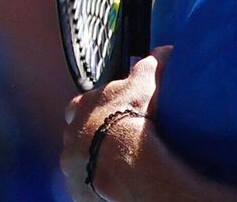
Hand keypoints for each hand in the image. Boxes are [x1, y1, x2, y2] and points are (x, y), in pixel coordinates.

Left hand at [60, 46, 176, 201]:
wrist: (123, 159)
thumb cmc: (130, 116)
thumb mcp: (144, 83)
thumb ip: (151, 65)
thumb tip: (164, 49)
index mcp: (81, 108)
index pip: (79, 104)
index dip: (92, 106)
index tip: (107, 110)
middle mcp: (71, 135)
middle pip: (76, 133)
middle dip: (90, 134)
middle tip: (113, 138)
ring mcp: (72, 163)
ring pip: (80, 159)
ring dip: (94, 158)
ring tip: (117, 162)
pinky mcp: (78, 187)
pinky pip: (86, 183)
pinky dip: (97, 180)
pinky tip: (114, 179)